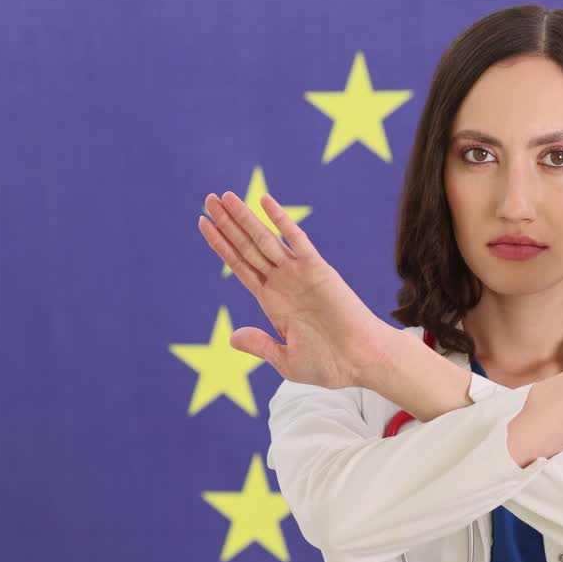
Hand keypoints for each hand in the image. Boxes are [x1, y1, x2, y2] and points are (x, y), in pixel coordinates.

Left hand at [197, 191, 394, 388]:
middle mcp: (282, 282)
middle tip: (209, 199)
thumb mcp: (285, 360)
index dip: (221, 245)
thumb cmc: (328, 364)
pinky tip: (264, 201)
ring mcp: (298, 273)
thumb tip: (232, 338)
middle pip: (247, 246)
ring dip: (244, 218)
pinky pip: (295, 239)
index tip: (203, 223)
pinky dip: (280, 220)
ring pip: (264, 239)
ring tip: (224, 197)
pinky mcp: (317, 269)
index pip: (240, 265)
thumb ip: (259, 345)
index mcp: (271, 301)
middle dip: (227, 223)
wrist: (359, 362)